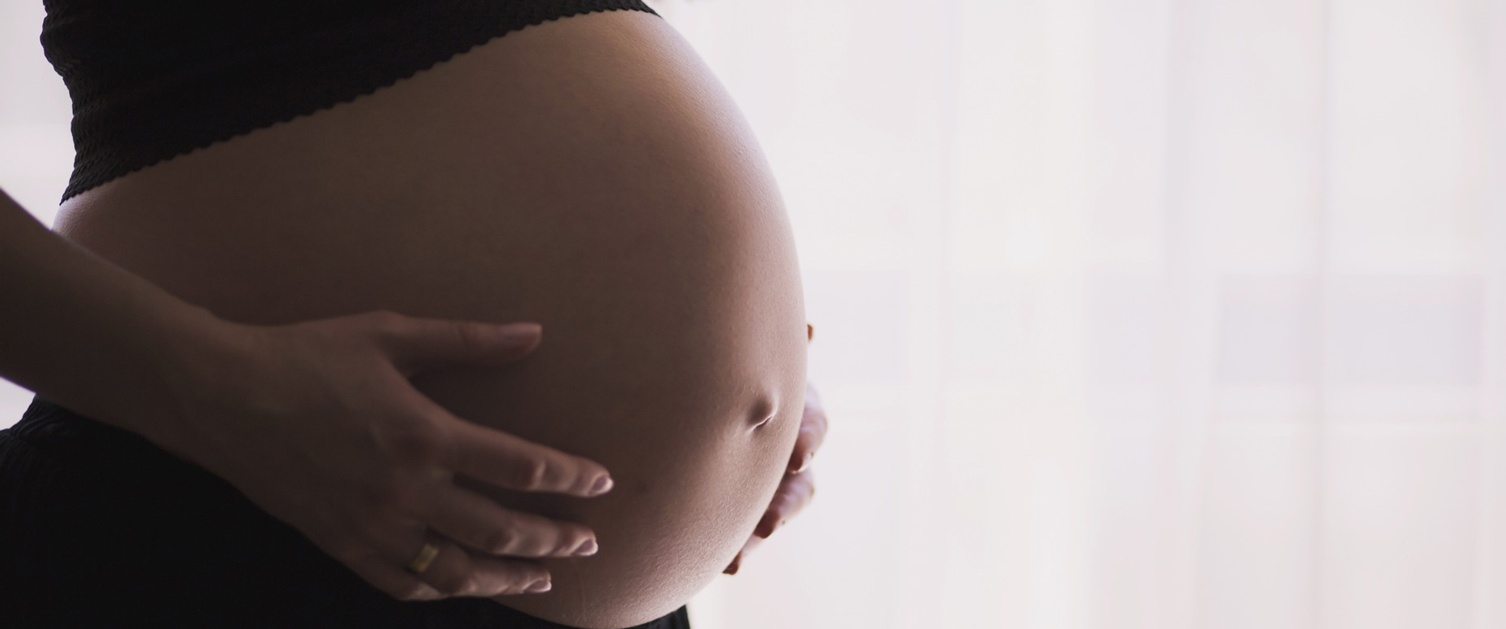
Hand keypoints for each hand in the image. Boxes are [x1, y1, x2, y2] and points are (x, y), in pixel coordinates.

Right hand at [160, 311, 612, 600]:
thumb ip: (468, 340)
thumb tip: (534, 332)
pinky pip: (402, 582)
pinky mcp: (340, 543)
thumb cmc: (308, 355)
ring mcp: (371, 525)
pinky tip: (464, 585)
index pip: (521, 468)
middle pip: (501, 529)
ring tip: (545, 577)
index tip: (602, 483)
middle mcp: (404, 491)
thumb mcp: (391, 334)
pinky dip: (441, 589)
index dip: (570, 479)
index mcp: (425, 435)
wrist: (220, 397)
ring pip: (458, 569)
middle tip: (590, 542)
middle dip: (554, 539)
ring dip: (509, 576)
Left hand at [723, 325, 825, 574]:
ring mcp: (772, 482)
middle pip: (800, 482)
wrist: (703, 389)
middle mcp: (790, 447)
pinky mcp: (749, 506)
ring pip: (775, 514)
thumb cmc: (732, 358)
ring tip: (738, 559)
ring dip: (759, 535)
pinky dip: (739, 550)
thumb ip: (774, 347)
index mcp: (795, 405)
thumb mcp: (750, 351)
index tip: (797, 457)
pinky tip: (728, 565)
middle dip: (785, 503)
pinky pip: (746, 535)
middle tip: (769, 523)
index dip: (808, 440)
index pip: (811, 424)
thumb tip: (811, 330)